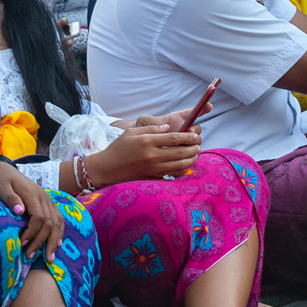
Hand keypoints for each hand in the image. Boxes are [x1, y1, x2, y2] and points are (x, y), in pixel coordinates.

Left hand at [0, 160, 63, 259]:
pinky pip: (58, 219)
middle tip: (30, 256)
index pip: (39, 217)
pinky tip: (57, 244)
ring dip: (53, 241)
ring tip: (49, 258)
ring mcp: (47, 200)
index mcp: (33, 194)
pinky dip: (59, 232)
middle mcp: (44, 197)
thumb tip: (20, 211)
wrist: (3, 170)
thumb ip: (10, 198)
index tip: (21, 244)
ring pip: (57, 223)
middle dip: (41, 242)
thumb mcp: (0, 187)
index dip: (32, 233)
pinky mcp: (47, 204)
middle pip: (49, 223)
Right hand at [85, 122, 201, 185]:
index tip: (195, 135)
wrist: (107, 169)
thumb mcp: (131, 132)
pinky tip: (185, 165)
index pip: (174, 138)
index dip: (188, 137)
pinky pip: (173, 174)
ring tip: (195, 154)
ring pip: (180, 165)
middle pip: (181, 152)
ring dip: (191, 159)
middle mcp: (153, 156)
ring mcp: (154, 169)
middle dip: (193, 148)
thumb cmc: (118, 148)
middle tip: (198, 145)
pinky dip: (183, 170)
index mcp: (147, 142)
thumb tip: (168, 129)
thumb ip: (151, 129)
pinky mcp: (153, 178)